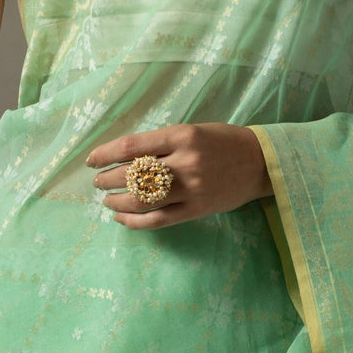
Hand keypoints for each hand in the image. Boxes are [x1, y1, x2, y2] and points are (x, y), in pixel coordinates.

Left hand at [84, 122, 272, 227]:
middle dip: (108, 180)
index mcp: (182, 136)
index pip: (132, 146)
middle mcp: (185, 162)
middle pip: (133, 175)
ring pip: (142, 201)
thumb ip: (161, 143)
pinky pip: (158, 220)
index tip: (91, 160)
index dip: (105, 154)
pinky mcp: (197, 210)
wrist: (260, 163)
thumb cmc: (222, 141)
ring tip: (107, 200)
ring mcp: (191, 189)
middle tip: (98, 181)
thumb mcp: (192, 131)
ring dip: (117, 202)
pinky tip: (121, 218)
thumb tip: (121, 157)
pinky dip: (134, 222)